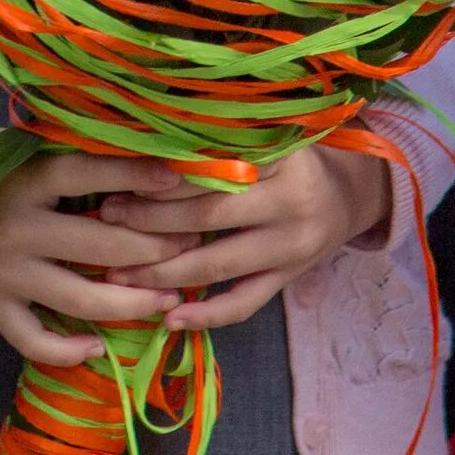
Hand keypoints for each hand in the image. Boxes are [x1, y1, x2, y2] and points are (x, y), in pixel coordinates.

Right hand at [0, 130, 196, 365]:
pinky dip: (69, 350)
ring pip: (81, 300)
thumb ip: (65, 157)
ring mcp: (4, 271)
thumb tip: (138, 157)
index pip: (87, 174)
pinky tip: (99, 346)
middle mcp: (17, 227)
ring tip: (167, 300)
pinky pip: (35, 340)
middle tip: (189, 250)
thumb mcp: (16, 151)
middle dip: (155, 249)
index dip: (135, 176)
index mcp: (24, 180)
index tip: (179, 181)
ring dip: (133, 303)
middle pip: (102, 244)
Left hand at [96, 144, 391, 330]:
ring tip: (117, 273)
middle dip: (149, 221)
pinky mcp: (290, 279)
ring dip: (164, 272)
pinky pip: (246, 302)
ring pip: (219, 263)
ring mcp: (292, 247)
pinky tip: (169, 319)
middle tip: (107, 217)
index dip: (159, 177)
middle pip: (207, 215)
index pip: (209, 168)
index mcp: (278, 157)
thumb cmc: (285, 159)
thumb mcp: (261, 136)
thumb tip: (137, 142)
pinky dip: (207, 314)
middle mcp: (290, 203)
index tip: (116, 178)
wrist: (347, 195)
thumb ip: (214, 140)